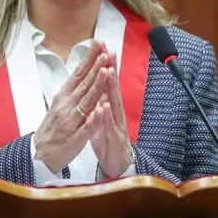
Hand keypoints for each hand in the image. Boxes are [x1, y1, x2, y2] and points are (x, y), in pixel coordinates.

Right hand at [34, 42, 109, 172]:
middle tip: (106, 52)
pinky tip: (101, 110)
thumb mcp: (60, 104)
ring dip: (96, 86)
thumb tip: (84, 70)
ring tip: (106, 72)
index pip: (79, 74)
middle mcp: (66, 106)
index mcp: (64, 97)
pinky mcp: (75, 138)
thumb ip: (73, 89)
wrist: (39, 154)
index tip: (98, 44)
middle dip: (96, 68)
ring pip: (86, 102)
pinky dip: (94, 119)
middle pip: (84, 84)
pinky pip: (86, 128)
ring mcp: (71, 122)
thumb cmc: (53, 127)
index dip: (89, 59)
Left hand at [91, 51, 134, 178]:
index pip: (107, 84)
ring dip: (111, 88)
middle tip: (110, 51)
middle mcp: (116, 113)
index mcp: (110, 108)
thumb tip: (100, 88)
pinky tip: (104, 107)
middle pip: (113, 88)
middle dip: (111, 70)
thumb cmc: (109, 143)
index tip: (102, 50)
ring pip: (114, 104)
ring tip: (108, 71)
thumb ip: (102, 104)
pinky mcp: (115, 139)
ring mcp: (117, 125)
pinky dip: (107, 117)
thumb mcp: (103, 120)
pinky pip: (110, 127)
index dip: (105, 67)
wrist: (117, 167)